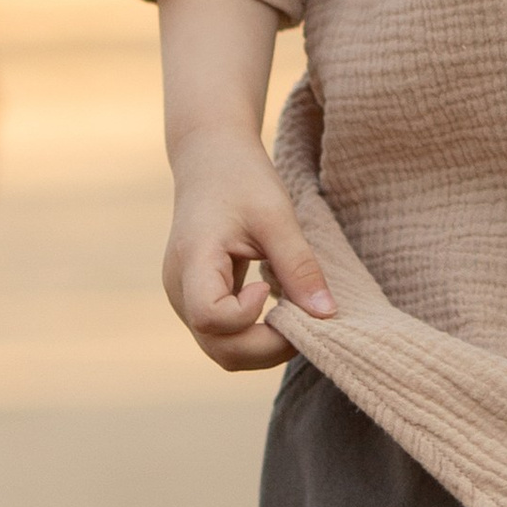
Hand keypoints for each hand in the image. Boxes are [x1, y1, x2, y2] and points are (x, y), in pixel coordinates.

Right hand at [163, 132, 335, 371]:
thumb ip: (298, 265)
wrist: (209, 157)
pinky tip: (277, 309)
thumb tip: (326, 315)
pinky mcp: (195, 299)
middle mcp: (179, 288)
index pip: (210, 317)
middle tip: (304, 320)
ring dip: (262, 345)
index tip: (268, 286)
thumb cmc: (241, 177)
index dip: (246, 316)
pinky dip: (253, 334)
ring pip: (220, 349)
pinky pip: (223, 335)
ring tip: (294, 315)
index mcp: (191, 261)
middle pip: (218, 348)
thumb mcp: (276, 214)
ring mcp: (183, 297)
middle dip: (266, 348)